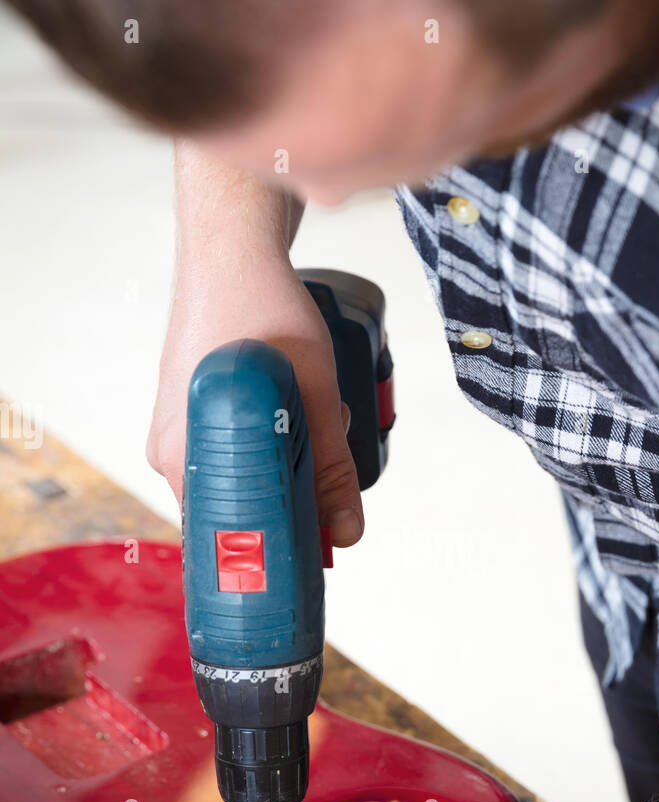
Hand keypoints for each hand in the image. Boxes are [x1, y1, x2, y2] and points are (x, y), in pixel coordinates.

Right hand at [148, 259, 362, 544]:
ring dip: (290, 457)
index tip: (313, 550)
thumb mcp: (313, 396)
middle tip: (327, 458)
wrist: (234, 251)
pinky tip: (296, 401)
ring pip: (244, 473)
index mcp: (181, 460)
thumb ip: (330, 470)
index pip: (224, 540)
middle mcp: (168, 451)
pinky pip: (237, 446)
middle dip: (293, 492)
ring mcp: (177, 429)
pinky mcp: (193, 410)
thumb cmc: (262, 312)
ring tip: (315, 410)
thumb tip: (346, 535)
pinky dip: (274, 435)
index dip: (274, 549)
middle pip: (238, 508)